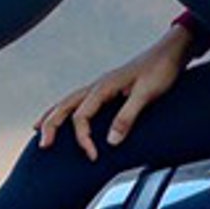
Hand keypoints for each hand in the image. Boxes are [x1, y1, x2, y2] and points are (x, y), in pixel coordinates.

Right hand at [37, 27, 190, 160]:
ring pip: (67, 101)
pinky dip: (65, 110)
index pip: (81, 116)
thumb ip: (127, 117)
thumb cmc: (161, 71)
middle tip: (42, 145)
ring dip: (52, 116)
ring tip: (37, 129)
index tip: (93, 156)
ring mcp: (101, 86)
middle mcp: (98, 85)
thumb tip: (110, 142)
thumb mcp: (146, 95)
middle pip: (64, 106)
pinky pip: (79, 101)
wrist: (171, 52)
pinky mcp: (108, 89)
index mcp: (104, 87)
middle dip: (50, 125)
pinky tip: (65, 116)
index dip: (83, 138)